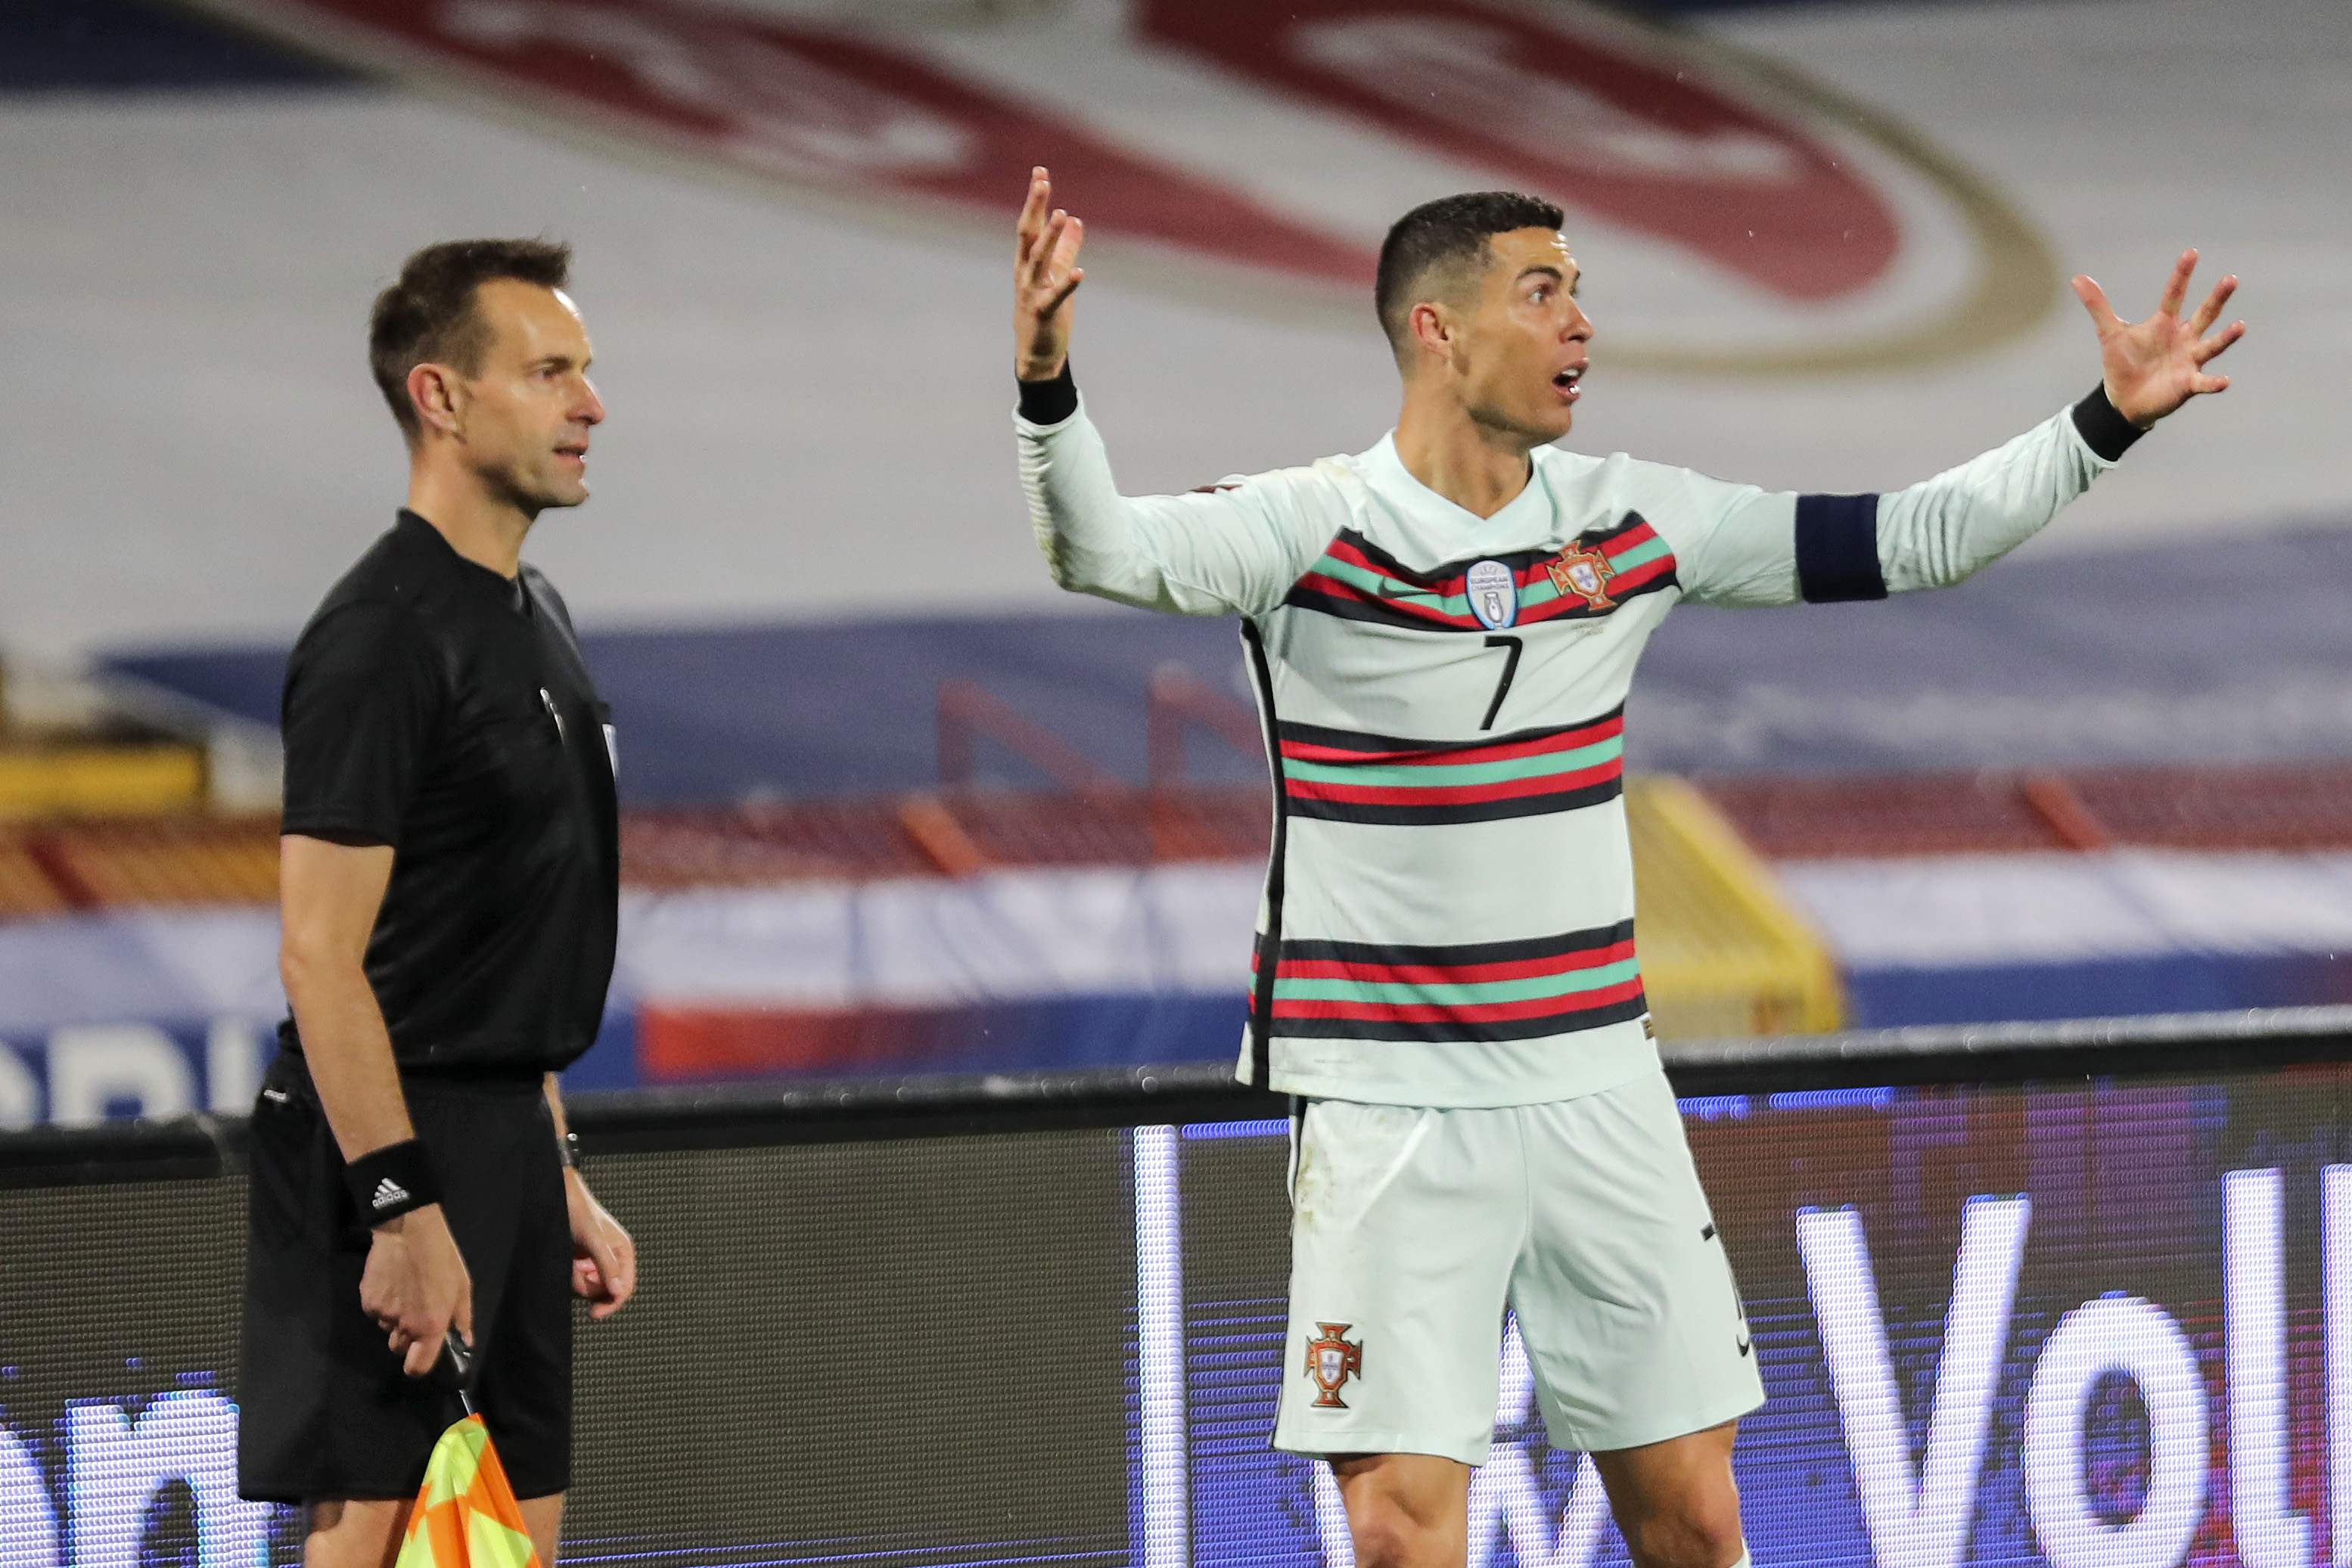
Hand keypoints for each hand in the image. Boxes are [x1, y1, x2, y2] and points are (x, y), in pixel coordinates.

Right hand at [358, 1204, 472, 1376]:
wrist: (408, 1230)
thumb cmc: (441, 1257)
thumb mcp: (462, 1287)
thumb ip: (463, 1319)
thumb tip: (465, 1343)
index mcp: (430, 1325)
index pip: (418, 1366)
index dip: (419, 1366)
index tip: (421, 1356)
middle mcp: (404, 1325)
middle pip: (399, 1347)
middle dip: (408, 1338)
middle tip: (417, 1314)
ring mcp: (382, 1314)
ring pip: (387, 1327)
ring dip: (396, 1318)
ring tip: (406, 1291)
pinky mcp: (367, 1300)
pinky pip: (375, 1312)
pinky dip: (383, 1303)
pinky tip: (393, 1283)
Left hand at [566, 1170, 635, 1319]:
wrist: (559, 1197)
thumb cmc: (579, 1213)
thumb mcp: (594, 1240)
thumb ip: (607, 1266)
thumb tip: (618, 1292)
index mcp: (623, 1253)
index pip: (624, 1289)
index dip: (611, 1304)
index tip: (594, 1314)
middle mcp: (611, 1259)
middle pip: (604, 1291)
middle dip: (587, 1286)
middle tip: (574, 1272)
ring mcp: (595, 1262)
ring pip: (588, 1288)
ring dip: (576, 1279)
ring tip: (570, 1261)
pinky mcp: (581, 1263)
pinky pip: (578, 1280)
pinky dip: (570, 1274)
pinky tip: (567, 1259)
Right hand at [1014, 166, 1083, 381]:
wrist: (1037, 354)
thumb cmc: (1046, 312)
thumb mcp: (1056, 274)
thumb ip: (1067, 248)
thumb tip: (1077, 219)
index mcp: (1027, 262)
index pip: (1030, 224)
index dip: (1035, 200)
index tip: (1040, 172)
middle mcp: (1025, 273)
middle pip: (1028, 234)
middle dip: (1035, 208)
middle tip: (1043, 183)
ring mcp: (1032, 293)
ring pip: (1039, 260)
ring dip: (1051, 237)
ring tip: (1063, 215)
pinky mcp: (1043, 313)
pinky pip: (1055, 297)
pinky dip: (1067, 284)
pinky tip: (1080, 272)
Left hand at [2072, 250, 2243, 428]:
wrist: (2123, 400)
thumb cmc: (2122, 363)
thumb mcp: (2109, 334)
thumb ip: (2097, 306)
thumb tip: (2077, 278)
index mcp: (2165, 323)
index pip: (2174, 294)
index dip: (2181, 275)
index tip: (2191, 253)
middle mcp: (2183, 338)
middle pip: (2204, 314)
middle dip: (2217, 298)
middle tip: (2231, 279)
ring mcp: (2189, 360)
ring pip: (2212, 345)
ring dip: (2226, 337)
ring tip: (2240, 326)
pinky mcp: (2188, 384)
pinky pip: (2204, 383)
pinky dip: (2214, 382)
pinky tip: (2224, 381)